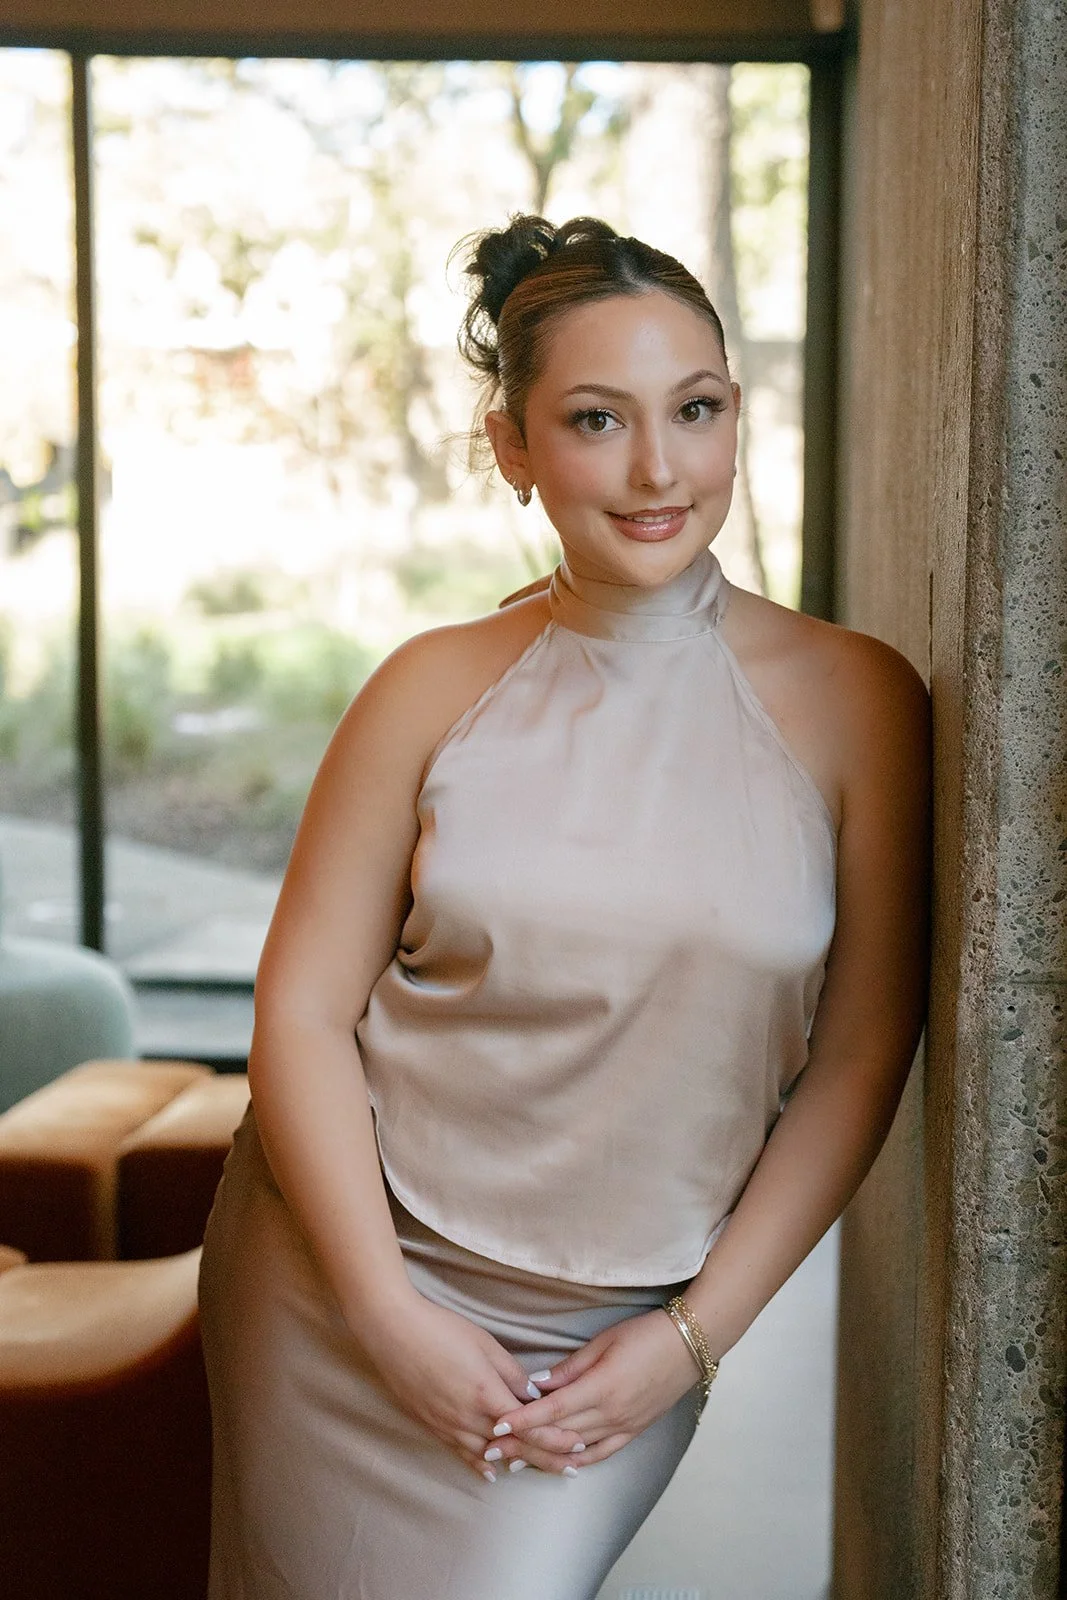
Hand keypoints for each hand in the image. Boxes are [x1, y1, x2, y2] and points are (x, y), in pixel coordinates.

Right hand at [354, 1290, 587, 1479]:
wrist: (393, 1331)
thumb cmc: (441, 1329)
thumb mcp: (485, 1343)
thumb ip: (511, 1373)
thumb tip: (532, 1395)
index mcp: (486, 1394)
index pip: (529, 1426)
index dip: (554, 1438)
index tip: (576, 1444)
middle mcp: (468, 1417)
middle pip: (513, 1447)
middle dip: (544, 1457)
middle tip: (569, 1466)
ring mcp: (448, 1425)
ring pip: (489, 1455)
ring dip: (516, 1463)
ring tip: (540, 1470)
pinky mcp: (432, 1426)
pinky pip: (460, 1453)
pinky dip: (480, 1464)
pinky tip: (492, 1473)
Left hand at [485, 1308, 700, 1470]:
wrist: (689, 1345)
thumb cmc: (645, 1334)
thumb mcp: (604, 1342)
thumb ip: (570, 1367)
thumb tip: (539, 1384)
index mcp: (601, 1387)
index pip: (553, 1410)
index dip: (524, 1419)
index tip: (497, 1426)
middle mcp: (611, 1413)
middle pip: (559, 1434)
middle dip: (524, 1442)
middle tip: (493, 1448)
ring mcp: (624, 1426)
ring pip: (577, 1449)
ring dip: (544, 1456)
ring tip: (516, 1462)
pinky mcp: (634, 1431)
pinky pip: (602, 1453)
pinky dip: (578, 1460)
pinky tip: (561, 1464)